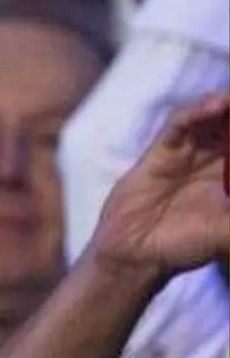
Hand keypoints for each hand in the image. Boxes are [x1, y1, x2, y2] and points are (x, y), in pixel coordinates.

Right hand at [88, 93, 229, 278]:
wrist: (137, 253)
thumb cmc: (184, 246)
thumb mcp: (226, 234)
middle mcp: (214, 159)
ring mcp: (188, 152)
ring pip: (211, 116)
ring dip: (226, 103)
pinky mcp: (162, 150)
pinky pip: (179, 123)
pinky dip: (195, 111)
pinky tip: (214, 105)